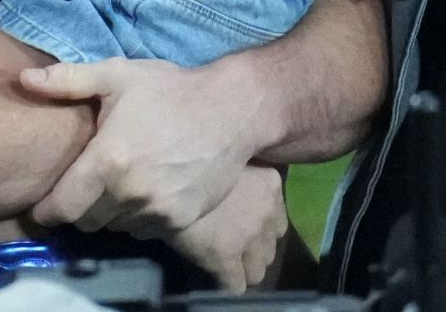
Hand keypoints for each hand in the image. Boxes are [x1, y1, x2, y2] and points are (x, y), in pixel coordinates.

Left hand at [19, 57, 259, 233]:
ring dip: (112, 211)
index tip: (46, 204)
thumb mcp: (118, 75)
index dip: (48, 209)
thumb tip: (24, 79)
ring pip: (117, 226)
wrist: (233, 110)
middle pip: (87, 220)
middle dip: (81, 206)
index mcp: (107, 160)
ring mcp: (157, 211)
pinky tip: (148, 188)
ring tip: (121, 183)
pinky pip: (146, 230)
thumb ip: (68, 80)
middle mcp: (129, 193)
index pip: (61, 208)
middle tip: (88, 183)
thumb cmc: (172, 89)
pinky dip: (140, 216)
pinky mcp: (181, 220)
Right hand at [163, 166, 288, 292]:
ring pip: (258, 271)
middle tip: (232, 243)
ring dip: (243, 267)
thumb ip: (240, 175)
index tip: (241, 225)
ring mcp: (249, 238)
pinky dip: (226, 283)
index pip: (278, 221)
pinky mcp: (227, 258)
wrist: (166, 177)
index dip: (259, 228)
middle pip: (271, 247)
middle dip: (254, 249)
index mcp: (269, 183)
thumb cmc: (193, 160)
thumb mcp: (226, 160)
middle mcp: (267, 212)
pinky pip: (236, 286)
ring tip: (225, 260)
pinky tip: (215, 274)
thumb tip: (236, 189)